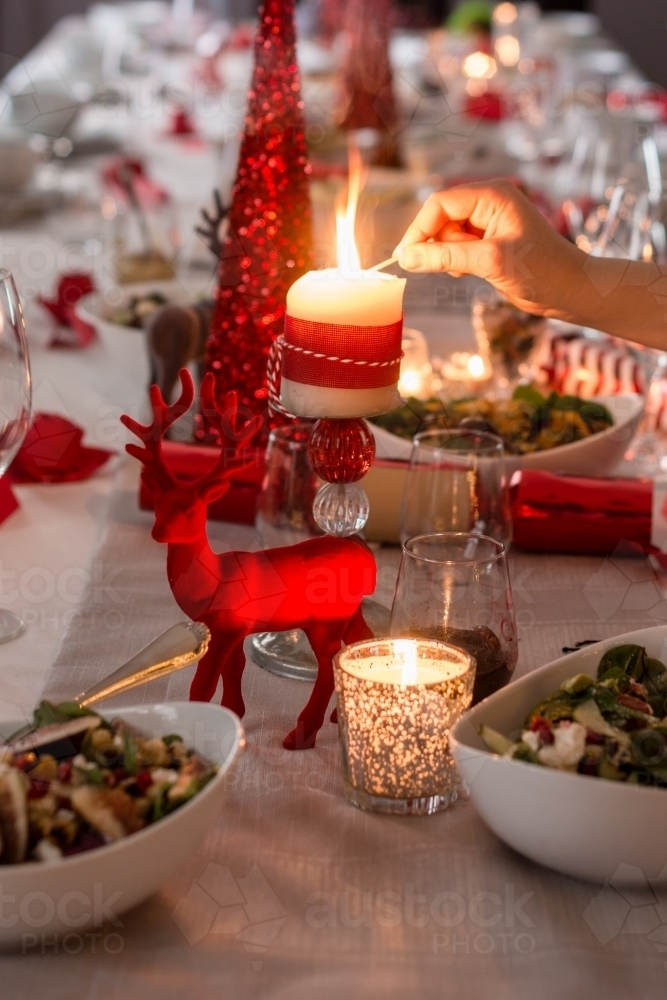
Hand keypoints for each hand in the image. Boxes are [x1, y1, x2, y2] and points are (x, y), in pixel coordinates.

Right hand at [394, 180, 587, 320]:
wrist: (571, 290)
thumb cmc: (542, 271)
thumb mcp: (490, 262)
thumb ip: (446, 256)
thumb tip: (407, 258)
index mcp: (492, 195)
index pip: (440, 203)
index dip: (419, 229)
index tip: (406, 257)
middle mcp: (488, 202)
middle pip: (440, 218)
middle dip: (440, 244)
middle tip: (458, 266)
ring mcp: (488, 222)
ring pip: (446, 235)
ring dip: (450, 256)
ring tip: (472, 270)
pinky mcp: (487, 241)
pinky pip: (456, 247)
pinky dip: (457, 262)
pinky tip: (473, 273)